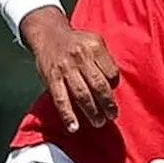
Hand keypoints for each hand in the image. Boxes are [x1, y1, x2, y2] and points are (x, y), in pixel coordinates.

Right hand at [20, 6, 119, 132]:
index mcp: (95, 46)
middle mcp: (80, 56)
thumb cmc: (77, 42)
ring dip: (92, 111)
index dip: (114, 85)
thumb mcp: (95, 42)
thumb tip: (113, 85)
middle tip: (112, 116)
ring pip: (82, 94)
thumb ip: (104, 60)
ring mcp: (65, 68)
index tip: (113, 93)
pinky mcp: (51, 78)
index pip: (111, 71)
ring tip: (99, 122)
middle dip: (107, 103)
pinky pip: (61, 99)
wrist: (49, 34)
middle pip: (98, 85)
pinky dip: (68, 115)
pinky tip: (74, 127)